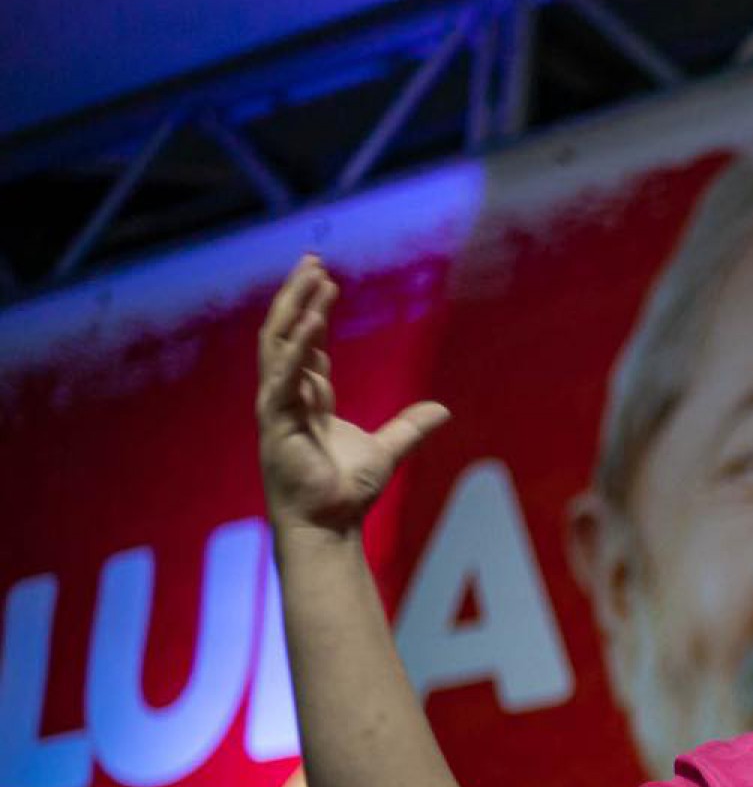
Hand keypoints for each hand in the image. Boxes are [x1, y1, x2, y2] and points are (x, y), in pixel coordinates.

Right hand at [256, 255, 448, 536]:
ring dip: (297, 307)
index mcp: (305, 401)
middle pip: (286, 334)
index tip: (327, 281)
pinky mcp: (276, 421)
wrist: (330, 526)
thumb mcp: (388, 450)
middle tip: (312, 261)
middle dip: (298, 296)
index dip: (314, 314)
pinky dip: (300, 345)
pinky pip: (285, 374)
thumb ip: (410, 427)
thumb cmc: (347, 493)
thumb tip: (442, 410)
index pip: (305, 346)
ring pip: (280, 343)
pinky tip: (315, 317)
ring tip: (314, 274)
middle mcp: (285, 398)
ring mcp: (276, 407)